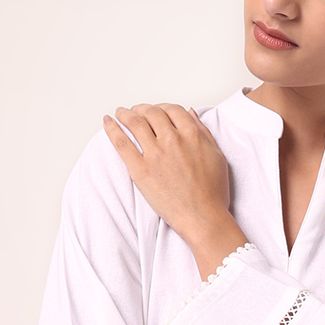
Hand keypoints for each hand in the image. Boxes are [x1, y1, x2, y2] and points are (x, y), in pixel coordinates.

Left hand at [103, 104, 246, 272]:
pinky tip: (108, 122)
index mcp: (192, 135)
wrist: (202, 217)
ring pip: (135, 123)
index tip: (157, 111)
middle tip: (137, 111)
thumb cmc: (212, 192)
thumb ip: (203, 131)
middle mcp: (172, 140)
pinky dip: (112, 129)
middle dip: (142, 109)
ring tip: (121, 113)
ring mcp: (154, 154)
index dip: (162, 107)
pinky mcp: (139, 170)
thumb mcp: (217, 155)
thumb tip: (190, 114)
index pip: (172, 110)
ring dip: (125, 114)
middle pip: (152, 113)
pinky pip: (121, 143)